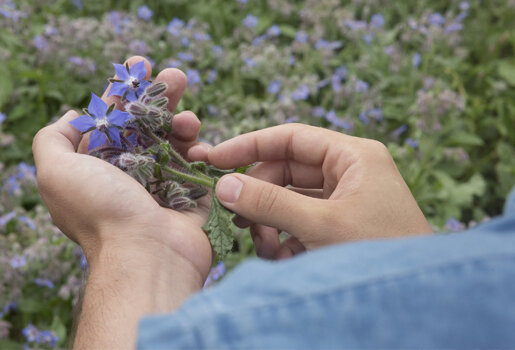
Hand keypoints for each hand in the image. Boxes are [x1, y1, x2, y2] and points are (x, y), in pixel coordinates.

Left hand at [33, 56, 212, 348]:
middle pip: (148, 123)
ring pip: (175, 139)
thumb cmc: (103, 211)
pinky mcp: (192, 193)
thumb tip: (73, 117)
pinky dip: (200, 150)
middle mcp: (131, 173)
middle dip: (160, 95)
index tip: (140, 65)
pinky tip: (198, 145)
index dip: (124, 90)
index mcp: (99, 167)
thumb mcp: (57, 172)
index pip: (113, 119)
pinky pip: (198, 163)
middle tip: (176, 75)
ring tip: (188, 117)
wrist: (149, 254)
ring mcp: (163, 183)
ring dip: (182, 120)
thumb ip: (53, 140)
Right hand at [202, 124, 431, 259]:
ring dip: (272, 222)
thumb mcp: (319, 225)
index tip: (215, 158)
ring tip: (265, 246)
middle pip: (287, 170)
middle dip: (261, 196)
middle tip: (235, 217)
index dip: (250, 145)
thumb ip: (269, 203)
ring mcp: (346, 199)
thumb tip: (224, 186)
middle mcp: (350, 171)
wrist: (418, 297)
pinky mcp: (342, 225)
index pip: (291, 138)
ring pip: (292, 199)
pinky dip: (288, 238)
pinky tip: (284, 258)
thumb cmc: (379, 252)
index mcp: (353, 156)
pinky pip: (303, 221)